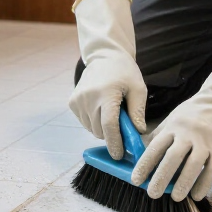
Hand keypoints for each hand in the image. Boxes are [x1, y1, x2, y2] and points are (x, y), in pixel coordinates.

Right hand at [69, 0, 146, 158]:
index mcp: (106, 93)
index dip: (115, 143)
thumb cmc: (125, 72)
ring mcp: (78, 100)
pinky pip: (85, 122)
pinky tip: (102, 109)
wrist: (104, 56)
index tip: (120, 155)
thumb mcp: (138, 88)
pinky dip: (94, 122)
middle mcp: (88, 97)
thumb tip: (138, 134)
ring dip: (103, 129)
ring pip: (91, 128)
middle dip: (112, 135)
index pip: (109, 125)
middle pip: (100, 130)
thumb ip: (137, 112)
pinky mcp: (72, 102)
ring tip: (113, 113)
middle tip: (124, 130)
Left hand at [131, 29, 211, 200]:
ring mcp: (206, 142)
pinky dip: (203, 184)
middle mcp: (188, 134)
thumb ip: (158, 136)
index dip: (145, 164)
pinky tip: (196, 195)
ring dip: (183, 184)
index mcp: (173, 127)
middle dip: (161, 177)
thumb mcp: (173, 119)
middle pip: (173, 158)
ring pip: (193, 165)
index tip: (136, 180)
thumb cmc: (193, 114)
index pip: (156, 147)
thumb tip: (138, 153)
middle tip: (152, 193)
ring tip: (175, 198)